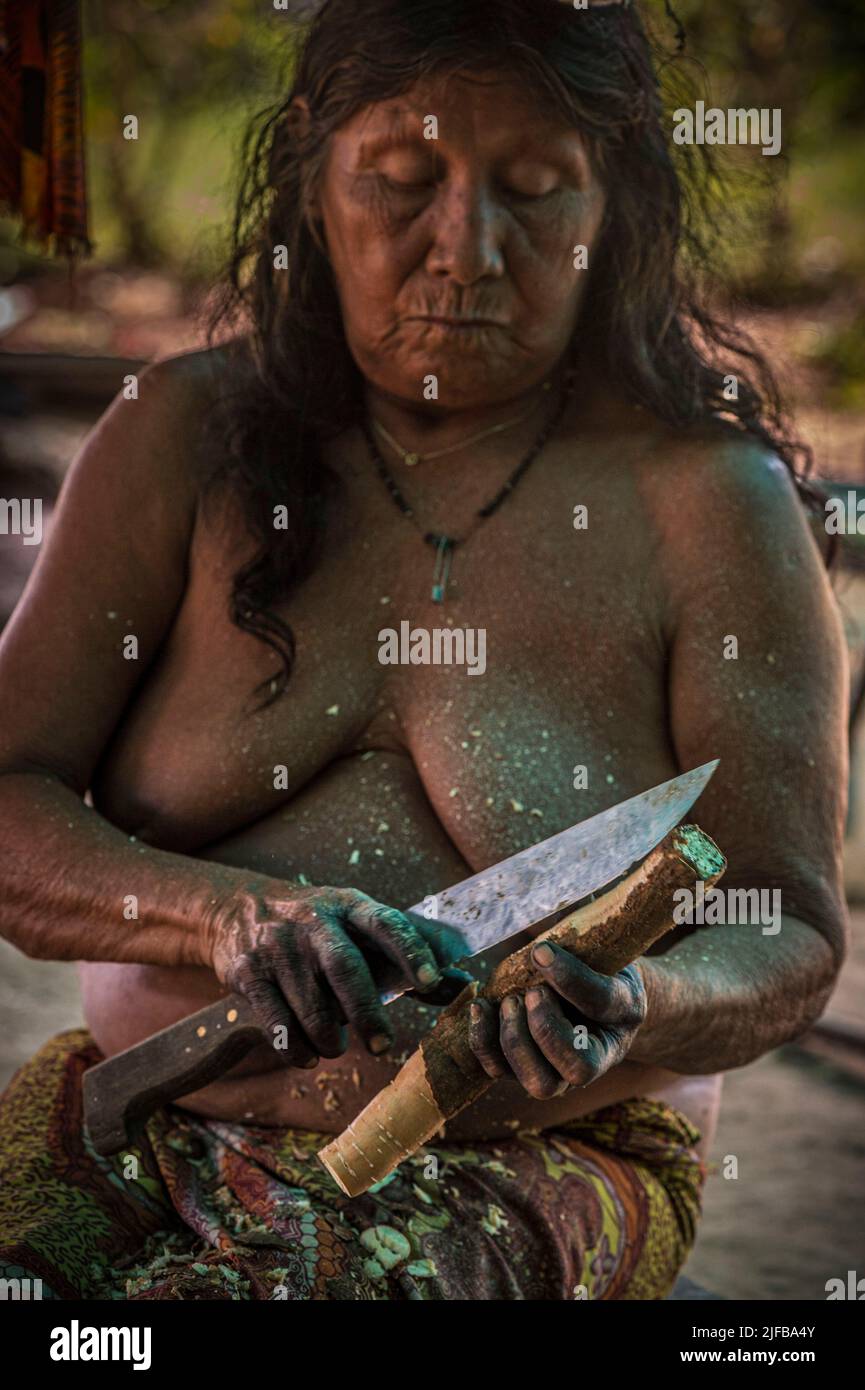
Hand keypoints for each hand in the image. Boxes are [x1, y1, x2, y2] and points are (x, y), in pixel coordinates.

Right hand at [206, 882, 469, 1067]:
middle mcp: (314, 921)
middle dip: (366, 1011)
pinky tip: (306, 1056)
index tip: (432, 980)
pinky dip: (293, 1046)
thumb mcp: (358, 924)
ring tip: (336, 1049)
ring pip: (310, 1001)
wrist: (238, 909)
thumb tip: (463, 984)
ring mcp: (278, 946)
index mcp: (350, 906)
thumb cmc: (319, 926)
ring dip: (328, 1036)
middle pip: (344, 967)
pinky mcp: (247, 972)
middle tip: (383, 1046)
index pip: (386, 923)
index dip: (411, 950)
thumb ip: (408, 954)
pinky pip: (274, 1019)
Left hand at [467, 941, 646, 1098]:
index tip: (540, 951)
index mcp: (624, 1014)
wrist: (592, 994)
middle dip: (546, 1029)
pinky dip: (483, 1041)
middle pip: (579, 1069)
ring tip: (507, 1002)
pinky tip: (481, 1006)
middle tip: (530, 993)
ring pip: (540, 1083)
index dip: (570, 978)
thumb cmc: (595, 964)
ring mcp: (563, 1071)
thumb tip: (548, 928)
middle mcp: (599, 1055)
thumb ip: (581, 941)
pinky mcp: (526, 1070)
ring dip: (515, 1040)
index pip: (603, 1003)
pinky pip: (499, 1071)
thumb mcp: (600, 948)